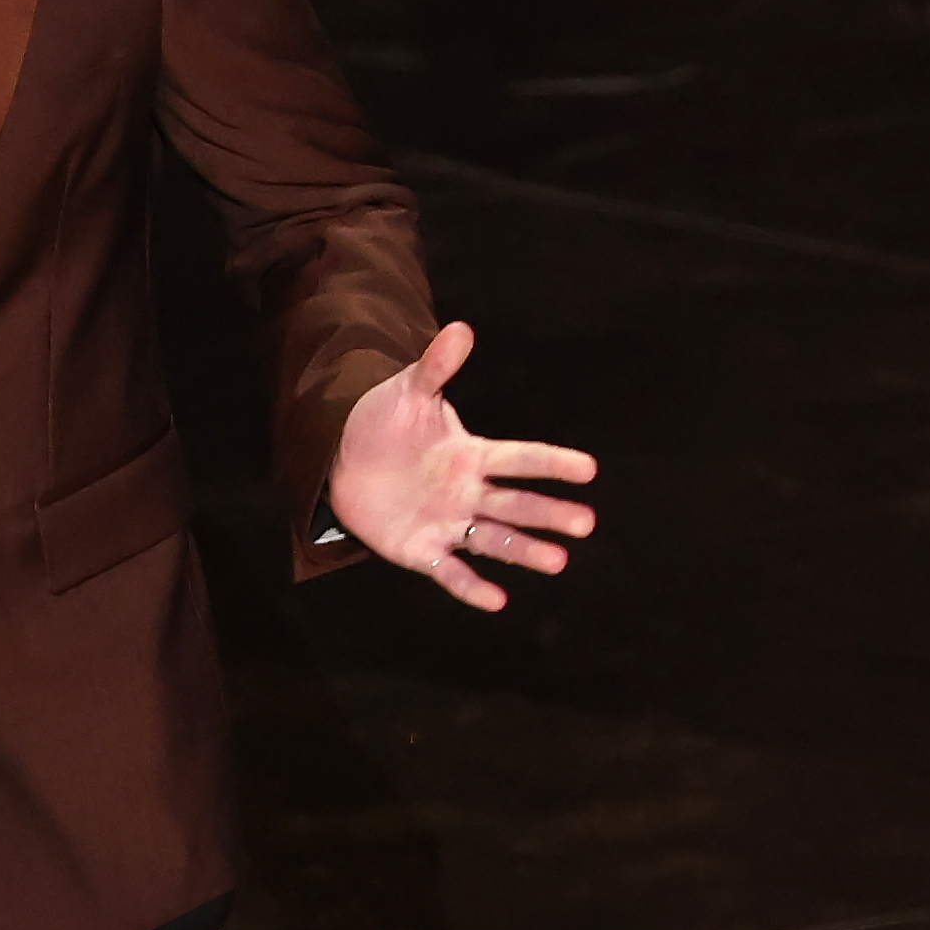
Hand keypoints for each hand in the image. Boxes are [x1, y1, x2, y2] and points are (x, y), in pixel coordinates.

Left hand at [327, 321, 596, 610]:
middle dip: (549, 513)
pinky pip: (452, 572)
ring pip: (494, 540)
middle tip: (586, 523)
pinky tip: (497, 600)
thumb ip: (435, 368)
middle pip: (516, 504)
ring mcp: (448, 523)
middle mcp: (468, 493)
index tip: (589, 469)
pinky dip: (472, 586)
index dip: (551, 463)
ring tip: (558, 561)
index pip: (519, 458)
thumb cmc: (382, 423)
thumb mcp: (407, 393)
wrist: (339, 460)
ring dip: (525, 551)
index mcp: (471, 455)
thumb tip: (461, 328)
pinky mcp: (422, 551)